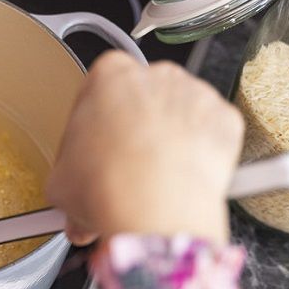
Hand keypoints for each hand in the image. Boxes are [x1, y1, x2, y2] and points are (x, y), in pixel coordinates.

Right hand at [46, 51, 243, 244]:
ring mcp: (195, 94)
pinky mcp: (226, 120)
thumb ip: (69, 176)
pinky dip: (201, 156)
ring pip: (178, 117)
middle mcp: (156, 74)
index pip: (98, 94)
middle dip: (134, 134)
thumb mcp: (62, 183)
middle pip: (142, 102)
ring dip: (168, 143)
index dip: (93, 130)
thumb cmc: (107, 188)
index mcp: (110, 75)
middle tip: (123, 172)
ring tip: (152, 183)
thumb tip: (74, 191)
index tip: (93, 152)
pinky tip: (180, 181)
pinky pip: (211, 136)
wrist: (153, 214)